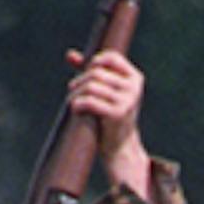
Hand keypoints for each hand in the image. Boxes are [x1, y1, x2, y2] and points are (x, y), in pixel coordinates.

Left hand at [67, 48, 149, 197]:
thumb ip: (89, 72)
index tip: (85, 74)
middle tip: (71, 90)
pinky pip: (91, 101)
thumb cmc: (109, 117)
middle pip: (97, 73)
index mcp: (135, 78)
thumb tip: (69, 55)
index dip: (94, 62)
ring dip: (76, 93)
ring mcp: (127, 100)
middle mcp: (134, 87)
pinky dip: (78, 103)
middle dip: (80, 80)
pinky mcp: (118, 114)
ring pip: (92, 86)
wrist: (120, 148)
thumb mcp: (104, 92)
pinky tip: (74, 108)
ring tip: (70, 101)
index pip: (111, 57)